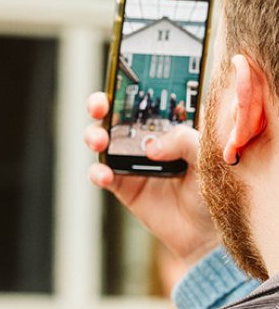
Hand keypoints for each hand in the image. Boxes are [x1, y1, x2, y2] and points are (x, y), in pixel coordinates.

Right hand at [84, 92, 217, 266]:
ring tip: (99, 140)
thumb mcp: (207, 156)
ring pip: (103, 139)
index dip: (131, 83)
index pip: (147, 96)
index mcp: (170, 122)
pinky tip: (105, 175)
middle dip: (102, 103)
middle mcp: (148, 137)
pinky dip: (98, 172)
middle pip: (117, 113)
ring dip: (94, 135)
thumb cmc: (214, 188)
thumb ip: (184, 140)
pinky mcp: (123, 185)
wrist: (207, 233)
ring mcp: (132, 160)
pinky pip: (102, 174)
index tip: (119, 75)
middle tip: (99, 104)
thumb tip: (151, 145)